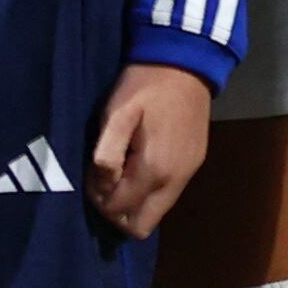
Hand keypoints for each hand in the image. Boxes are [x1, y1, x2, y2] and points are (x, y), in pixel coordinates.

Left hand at [92, 63, 214, 236]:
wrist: (185, 61)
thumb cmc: (145, 85)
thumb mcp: (118, 113)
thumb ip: (107, 153)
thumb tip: (104, 184)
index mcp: (155, 169)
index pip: (119, 210)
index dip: (99, 199)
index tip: (92, 174)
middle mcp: (176, 180)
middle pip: (141, 226)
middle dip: (117, 212)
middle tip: (105, 182)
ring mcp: (188, 173)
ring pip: (156, 212)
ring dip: (133, 202)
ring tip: (120, 170)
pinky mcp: (195, 163)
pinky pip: (168, 195)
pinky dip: (149, 191)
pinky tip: (138, 163)